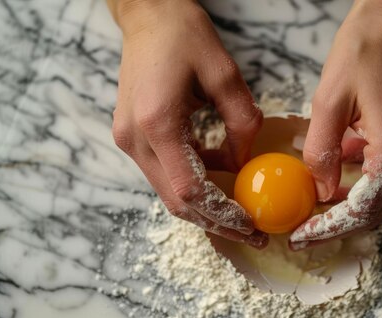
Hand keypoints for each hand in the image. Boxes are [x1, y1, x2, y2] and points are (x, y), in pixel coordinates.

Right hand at [108, 0, 266, 247]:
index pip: (189, 189)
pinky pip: (166, 174)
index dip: (222, 213)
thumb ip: (241, 123)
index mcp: (158, 122)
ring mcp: (129, 141)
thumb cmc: (184, 35)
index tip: (252, 224)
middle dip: (216, 222)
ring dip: (206, 208)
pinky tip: (222, 182)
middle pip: (176, 201)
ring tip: (242, 214)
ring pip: (169, 193)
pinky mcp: (133, 138)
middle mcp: (136, 139)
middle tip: (252, 233)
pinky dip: (194, 185)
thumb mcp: (225, 74)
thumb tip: (245, 164)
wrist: (147, 17)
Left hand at [289, 0, 381, 249]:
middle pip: (373, 211)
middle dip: (336, 224)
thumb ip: (322, 152)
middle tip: (302, 229)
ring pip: (380, 198)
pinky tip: (334, 174)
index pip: (360, 209)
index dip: (328, 228)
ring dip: (347, 206)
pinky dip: (359, 184)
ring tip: (312, 208)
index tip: (300, 236)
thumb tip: (319, 192)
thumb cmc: (363, 52)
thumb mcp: (329, 102)